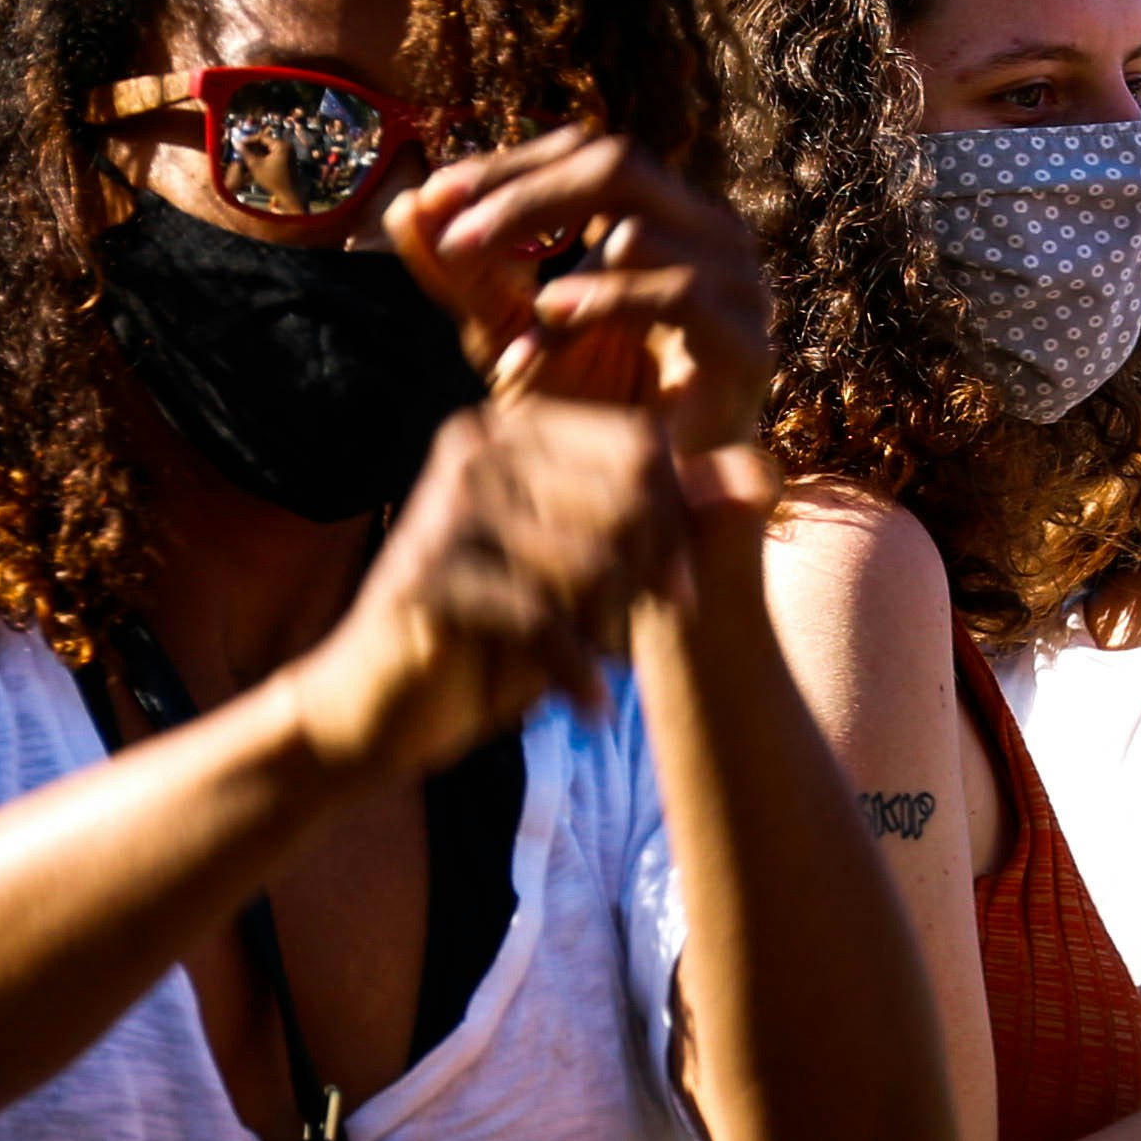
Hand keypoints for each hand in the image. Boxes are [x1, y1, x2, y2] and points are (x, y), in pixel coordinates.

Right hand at [281, 393, 684, 781]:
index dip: (679, 520)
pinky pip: (544, 619)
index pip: (640, 446)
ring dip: (612, 630)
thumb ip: (670, 519)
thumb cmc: (492, 637)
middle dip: (648, 579)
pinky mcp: (428, 577)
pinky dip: (578, 674)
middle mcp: (473, 450)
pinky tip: (587, 708)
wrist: (376, 710)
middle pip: (624, 498)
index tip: (678, 592)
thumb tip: (764, 472)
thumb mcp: (590, 575)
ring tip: (598, 666)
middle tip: (636, 638)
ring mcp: (445, 509)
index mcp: (510, 431)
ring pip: (592, 559)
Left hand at [386, 129, 775, 499]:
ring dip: (559, 253)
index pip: (587, 151)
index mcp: (662, 216)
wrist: (641, 513)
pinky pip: (681, 291)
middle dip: (525, 193)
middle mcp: (709, 235)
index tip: (434, 196)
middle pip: (619, 162)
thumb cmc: (585, 417)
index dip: (509, 166)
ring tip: (504, 295)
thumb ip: (463, 274)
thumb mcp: (506, 333)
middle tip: (456, 232)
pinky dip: (608, 299)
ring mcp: (738, 286)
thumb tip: (403, 205)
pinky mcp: (747, 345)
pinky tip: (553, 315)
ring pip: (644, 222)